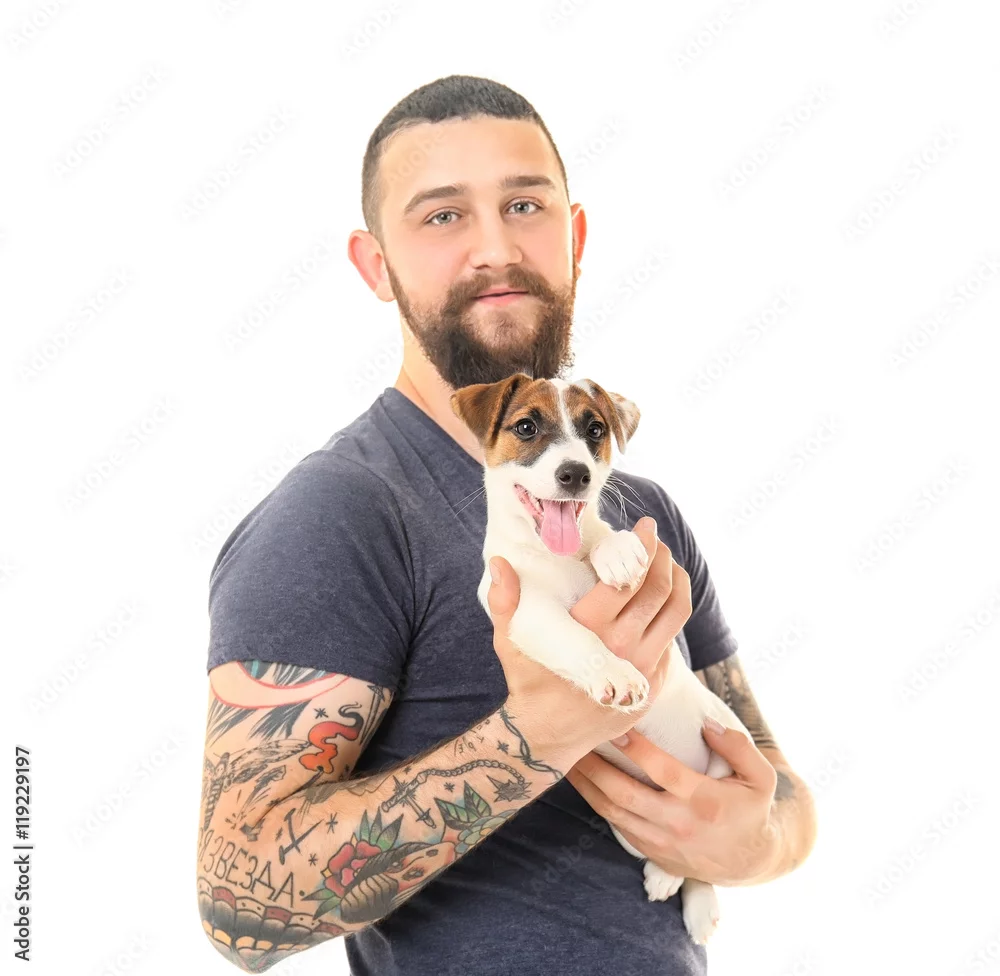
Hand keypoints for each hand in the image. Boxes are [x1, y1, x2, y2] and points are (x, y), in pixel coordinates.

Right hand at [487, 517, 691, 768]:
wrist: (548, 736)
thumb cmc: (528, 681)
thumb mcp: (510, 641)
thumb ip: (505, 600)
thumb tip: (499, 562)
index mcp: (589, 631)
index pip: (628, 579)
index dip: (642, 548)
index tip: (644, 528)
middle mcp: (621, 648)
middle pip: (659, 591)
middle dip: (663, 558)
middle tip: (655, 541)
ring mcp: (641, 670)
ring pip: (675, 615)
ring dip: (677, 582)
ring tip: (668, 565)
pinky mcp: (652, 686)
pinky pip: (671, 642)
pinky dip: (669, 616)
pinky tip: (659, 602)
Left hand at [565, 723, 780, 885]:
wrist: (749, 863)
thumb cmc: (751, 810)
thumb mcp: (761, 778)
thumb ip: (738, 746)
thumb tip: (707, 724)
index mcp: (705, 801)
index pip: (663, 771)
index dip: (637, 748)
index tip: (616, 725)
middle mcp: (679, 824)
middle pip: (625, 794)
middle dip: (596, 767)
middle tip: (578, 739)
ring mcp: (662, 842)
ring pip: (613, 813)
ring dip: (588, 785)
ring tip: (569, 758)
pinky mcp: (651, 852)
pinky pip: (617, 826)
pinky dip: (597, 803)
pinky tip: (584, 782)